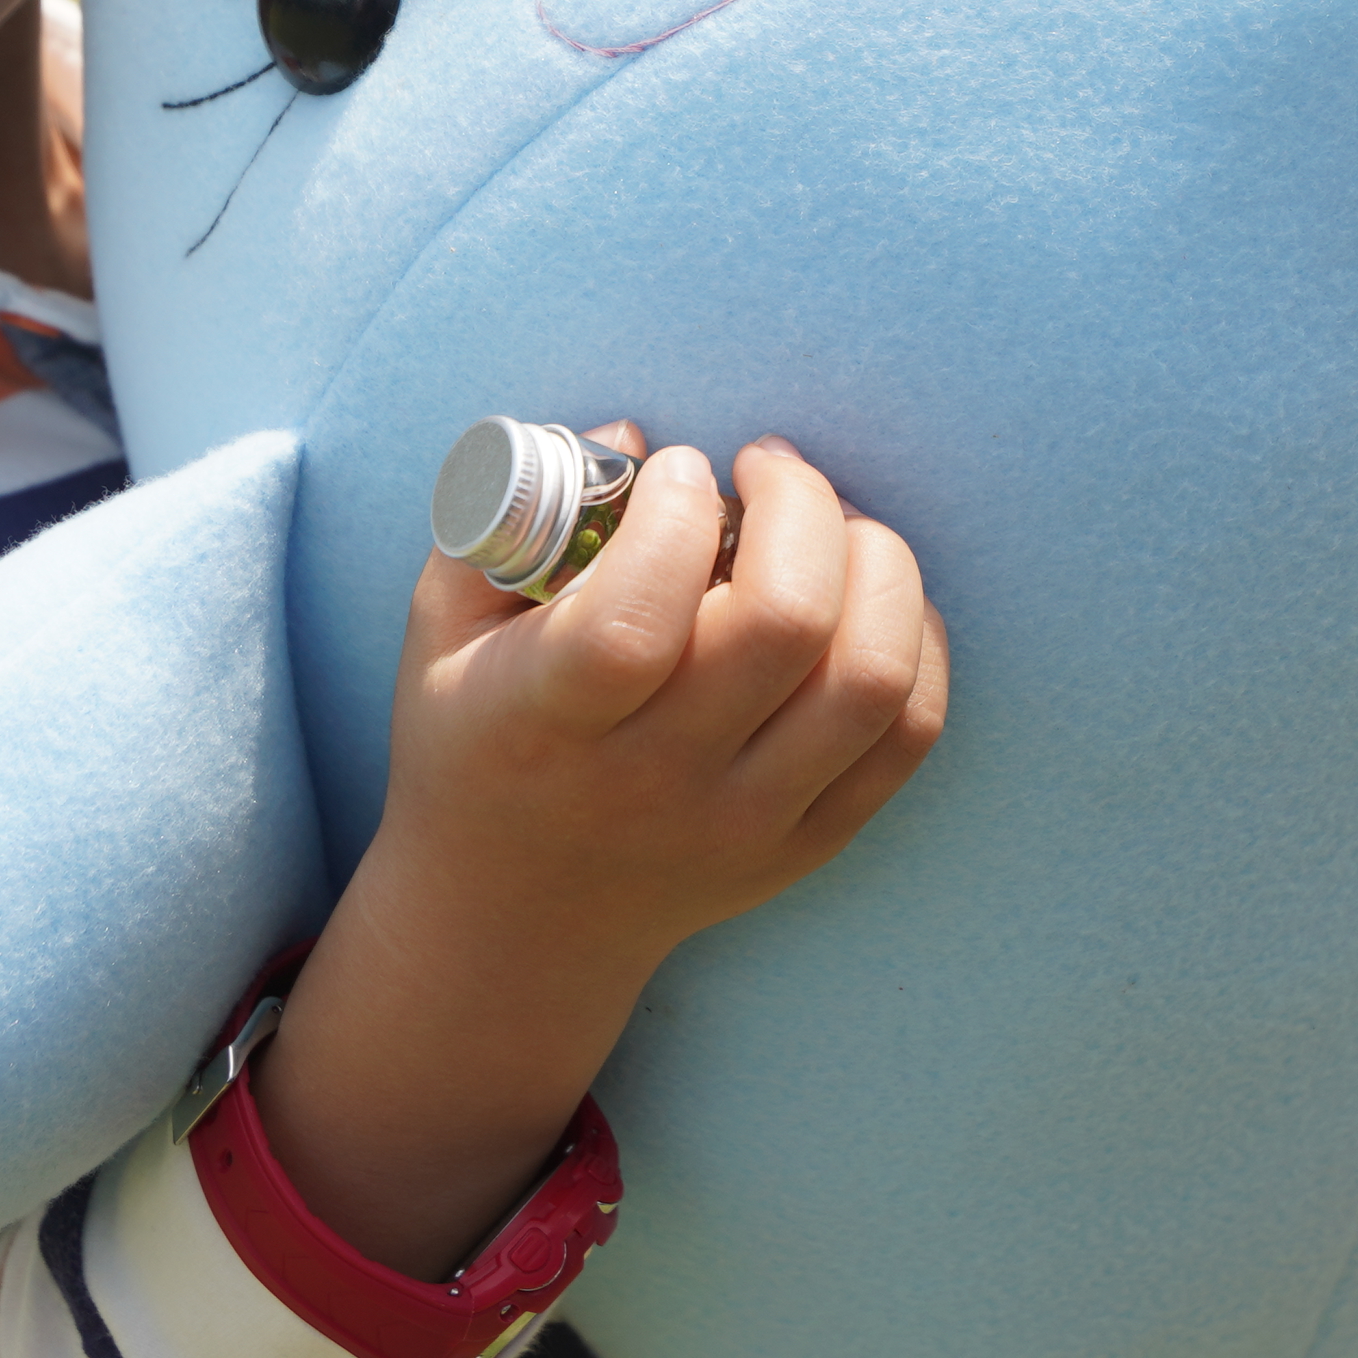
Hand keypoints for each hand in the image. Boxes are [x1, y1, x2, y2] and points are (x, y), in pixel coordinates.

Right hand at [249, 433, 947, 1276]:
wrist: (517, 920)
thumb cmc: (477, 739)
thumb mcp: (442, 628)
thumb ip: (511, 516)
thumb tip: (637, 436)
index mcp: (547, 724)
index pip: (635, 621)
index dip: (675, 516)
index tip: (679, 469)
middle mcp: (653, 783)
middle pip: (785, 627)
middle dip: (798, 504)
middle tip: (766, 467)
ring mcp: (745, 823)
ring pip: (871, 678)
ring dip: (875, 562)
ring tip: (832, 524)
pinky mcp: (811, 843)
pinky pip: (912, 731)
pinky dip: (916, 636)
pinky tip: (869, 591)